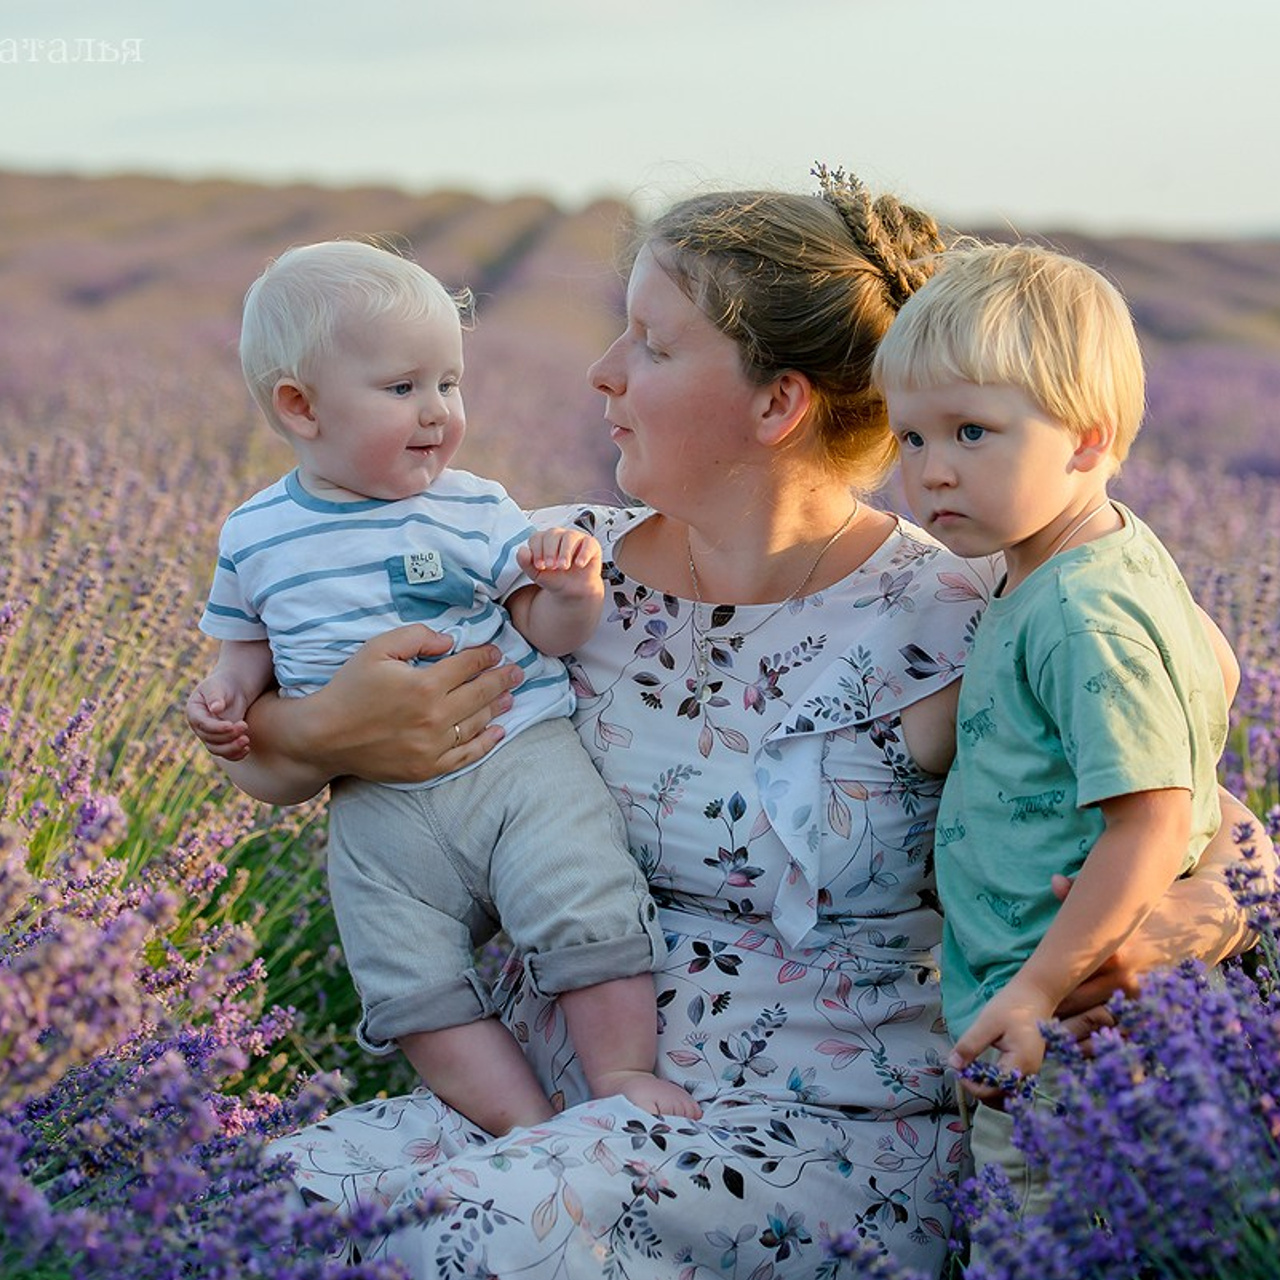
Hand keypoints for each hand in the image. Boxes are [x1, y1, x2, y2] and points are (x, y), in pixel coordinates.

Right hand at [186, 678, 251, 760]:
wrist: (232, 690)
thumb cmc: (222, 685)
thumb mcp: (217, 687)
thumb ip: (215, 697)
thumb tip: (216, 708)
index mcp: (194, 712)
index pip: (202, 724)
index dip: (216, 727)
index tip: (231, 725)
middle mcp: (199, 727)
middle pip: (210, 739)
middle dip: (228, 735)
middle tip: (244, 725)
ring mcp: (210, 736)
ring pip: (217, 750)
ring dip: (232, 748)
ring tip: (246, 740)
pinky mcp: (222, 741)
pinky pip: (226, 754)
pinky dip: (236, 755)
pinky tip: (247, 749)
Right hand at [290, 623, 521, 783]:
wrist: (324, 736)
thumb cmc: (350, 688)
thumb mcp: (377, 648)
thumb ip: (417, 636)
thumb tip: (450, 641)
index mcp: (425, 685)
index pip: (468, 666)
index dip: (486, 656)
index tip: (495, 652)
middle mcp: (435, 717)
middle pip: (481, 694)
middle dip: (503, 679)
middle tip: (518, 672)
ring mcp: (433, 746)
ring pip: (478, 723)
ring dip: (498, 707)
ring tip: (510, 697)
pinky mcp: (427, 767)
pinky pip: (467, 755)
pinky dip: (486, 742)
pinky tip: (498, 731)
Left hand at [516, 528, 602, 598]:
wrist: (573, 590)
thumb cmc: (556, 579)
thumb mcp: (537, 574)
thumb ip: (526, 563)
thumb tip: (522, 551)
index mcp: (544, 541)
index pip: (537, 537)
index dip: (537, 551)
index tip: (539, 566)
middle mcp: (559, 536)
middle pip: (553, 535)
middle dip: (550, 552)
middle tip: (551, 567)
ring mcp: (576, 538)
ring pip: (569, 536)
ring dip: (565, 552)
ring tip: (564, 567)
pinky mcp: (590, 544)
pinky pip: (588, 543)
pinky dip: (583, 554)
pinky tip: (579, 564)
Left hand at [950, 980, 1051, 1100]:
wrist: (1036, 995)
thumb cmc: (1012, 1005)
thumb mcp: (987, 1022)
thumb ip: (970, 1045)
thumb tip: (953, 1064)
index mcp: (1021, 1063)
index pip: (995, 1090)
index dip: (973, 1086)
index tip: (958, 1071)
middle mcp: (1029, 1073)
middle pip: (1003, 1099)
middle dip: (980, 1091)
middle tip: (963, 1073)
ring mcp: (1031, 1072)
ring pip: (1008, 1096)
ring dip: (988, 1091)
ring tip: (971, 1074)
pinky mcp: (1028, 1068)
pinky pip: (1012, 1087)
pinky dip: (996, 1086)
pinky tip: (983, 1073)